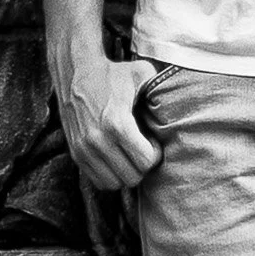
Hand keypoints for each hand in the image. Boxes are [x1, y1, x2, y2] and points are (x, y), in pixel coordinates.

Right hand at [54, 54, 161, 190]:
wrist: (75, 72)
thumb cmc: (112, 74)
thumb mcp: (141, 73)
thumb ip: (161, 84)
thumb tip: (179, 96)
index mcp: (117, 123)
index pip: (145, 161)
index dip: (155, 155)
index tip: (152, 142)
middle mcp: (98, 140)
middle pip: (131, 177)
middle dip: (142, 166)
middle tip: (142, 149)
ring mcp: (83, 149)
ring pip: (113, 183)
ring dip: (125, 173)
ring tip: (128, 155)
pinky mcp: (75, 153)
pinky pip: (97, 181)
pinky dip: (109, 175)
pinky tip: (115, 158)